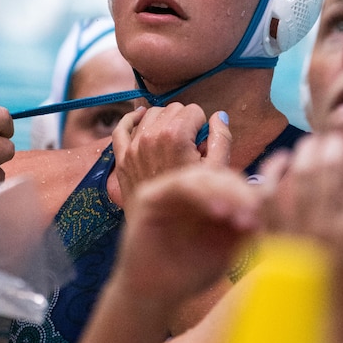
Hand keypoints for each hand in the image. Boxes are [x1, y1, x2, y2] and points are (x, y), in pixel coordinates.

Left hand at [112, 104, 230, 212]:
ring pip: (150, 114)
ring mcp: (133, 146)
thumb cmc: (195, 203)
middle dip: (184, 122)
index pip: (194, 110)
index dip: (202, 125)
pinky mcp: (122, 157)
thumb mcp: (217, 171)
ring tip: (172, 140)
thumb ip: (221, 139)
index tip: (202, 143)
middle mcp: (150, 136)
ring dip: (163, 122)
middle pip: (173, 109)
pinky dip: (132, 120)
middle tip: (189, 145)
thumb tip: (218, 116)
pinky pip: (122, 128)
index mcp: (175, 136)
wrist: (164, 233)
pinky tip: (140, 117)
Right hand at [113, 164, 266, 307]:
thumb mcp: (225, 249)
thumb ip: (244, 227)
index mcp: (207, 199)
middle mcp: (188, 190)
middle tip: (255, 214)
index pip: (234, 184)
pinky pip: (180, 185)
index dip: (251, 195)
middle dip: (241, 193)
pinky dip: (202, 194)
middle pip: (221, 176)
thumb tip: (272, 206)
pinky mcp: (150, 196)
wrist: (153, 296)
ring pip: (202, 176)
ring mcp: (167, 190)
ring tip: (238, 216)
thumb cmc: (189, 274)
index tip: (265, 217)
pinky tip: (218, 212)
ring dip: (224, 192)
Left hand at [265, 133, 342, 342]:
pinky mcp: (270, 232)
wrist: (319, 324)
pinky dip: (272, 170)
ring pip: (298, 174)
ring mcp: (294, 227)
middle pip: (329, 168)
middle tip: (339, 141)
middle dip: (335, 146)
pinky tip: (281, 158)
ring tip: (315, 145)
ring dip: (307, 151)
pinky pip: (266, 193)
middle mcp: (325, 224)